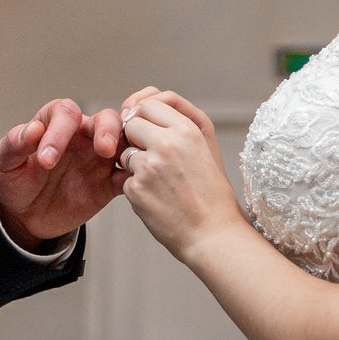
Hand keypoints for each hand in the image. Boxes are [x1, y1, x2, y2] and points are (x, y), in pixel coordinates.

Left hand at [0, 97, 125, 248]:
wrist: (23, 216)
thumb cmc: (15, 181)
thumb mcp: (5, 163)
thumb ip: (15, 144)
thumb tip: (32, 129)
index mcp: (55, 124)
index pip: (66, 113)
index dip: (59, 131)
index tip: (46, 160)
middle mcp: (82, 136)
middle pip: (107, 119)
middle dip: (109, 130)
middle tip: (103, 149)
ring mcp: (98, 160)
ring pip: (124, 143)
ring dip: (128, 149)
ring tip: (124, 163)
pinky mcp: (108, 185)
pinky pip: (127, 176)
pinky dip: (133, 177)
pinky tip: (130, 183)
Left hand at [117, 89, 245, 262]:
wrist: (214, 234)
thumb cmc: (212, 194)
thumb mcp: (205, 149)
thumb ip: (176, 126)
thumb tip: (142, 108)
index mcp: (187, 130)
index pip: (149, 104)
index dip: (144, 118)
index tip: (147, 132)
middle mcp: (167, 144)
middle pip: (131, 124)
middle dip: (135, 139)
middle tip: (153, 160)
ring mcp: (149, 166)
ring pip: (125, 153)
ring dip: (135, 166)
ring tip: (161, 184)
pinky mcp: (136, 188)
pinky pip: (124, 179)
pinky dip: (136, 189)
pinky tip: (158, 200)